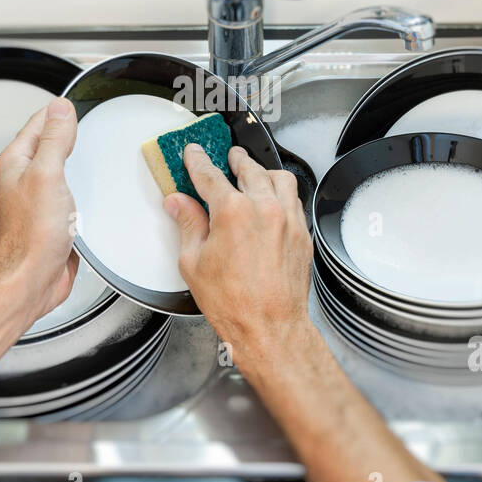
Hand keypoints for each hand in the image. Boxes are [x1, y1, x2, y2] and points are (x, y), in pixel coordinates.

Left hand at [0, 97, 79, 329]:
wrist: (30, 282)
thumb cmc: (30, 237)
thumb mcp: (46, 175)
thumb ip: (53, 140)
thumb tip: (59, 108)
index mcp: (15, 163)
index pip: (37, 124)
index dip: (58, 112)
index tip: (76, 103)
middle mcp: (23, 180)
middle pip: (48, 145)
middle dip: (68, 134)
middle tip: (87, 123)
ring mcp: (37, 201)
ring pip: (60, 171)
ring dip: (77, 163)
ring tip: (91, 151)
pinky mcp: (53, 221)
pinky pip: (69, 196)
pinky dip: (82, 189)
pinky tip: (93, 190)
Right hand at [163, 144, 313, 371]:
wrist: (270, 329)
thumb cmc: (234, 303)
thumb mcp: (193, 263)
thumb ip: (188, 224)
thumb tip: (178, 204)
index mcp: (233, 212)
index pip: (210, 175)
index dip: (199, 161)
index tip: (194, 153)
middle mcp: (265, 209)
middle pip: (249, 169)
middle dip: (235, 160)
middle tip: (228, 157)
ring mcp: (288, 220)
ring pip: (280, 178)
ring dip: (263, 171)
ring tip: (253, 172)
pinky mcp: (302, 234)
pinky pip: (295, 199)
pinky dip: (282, 192)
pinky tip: (274, 198)